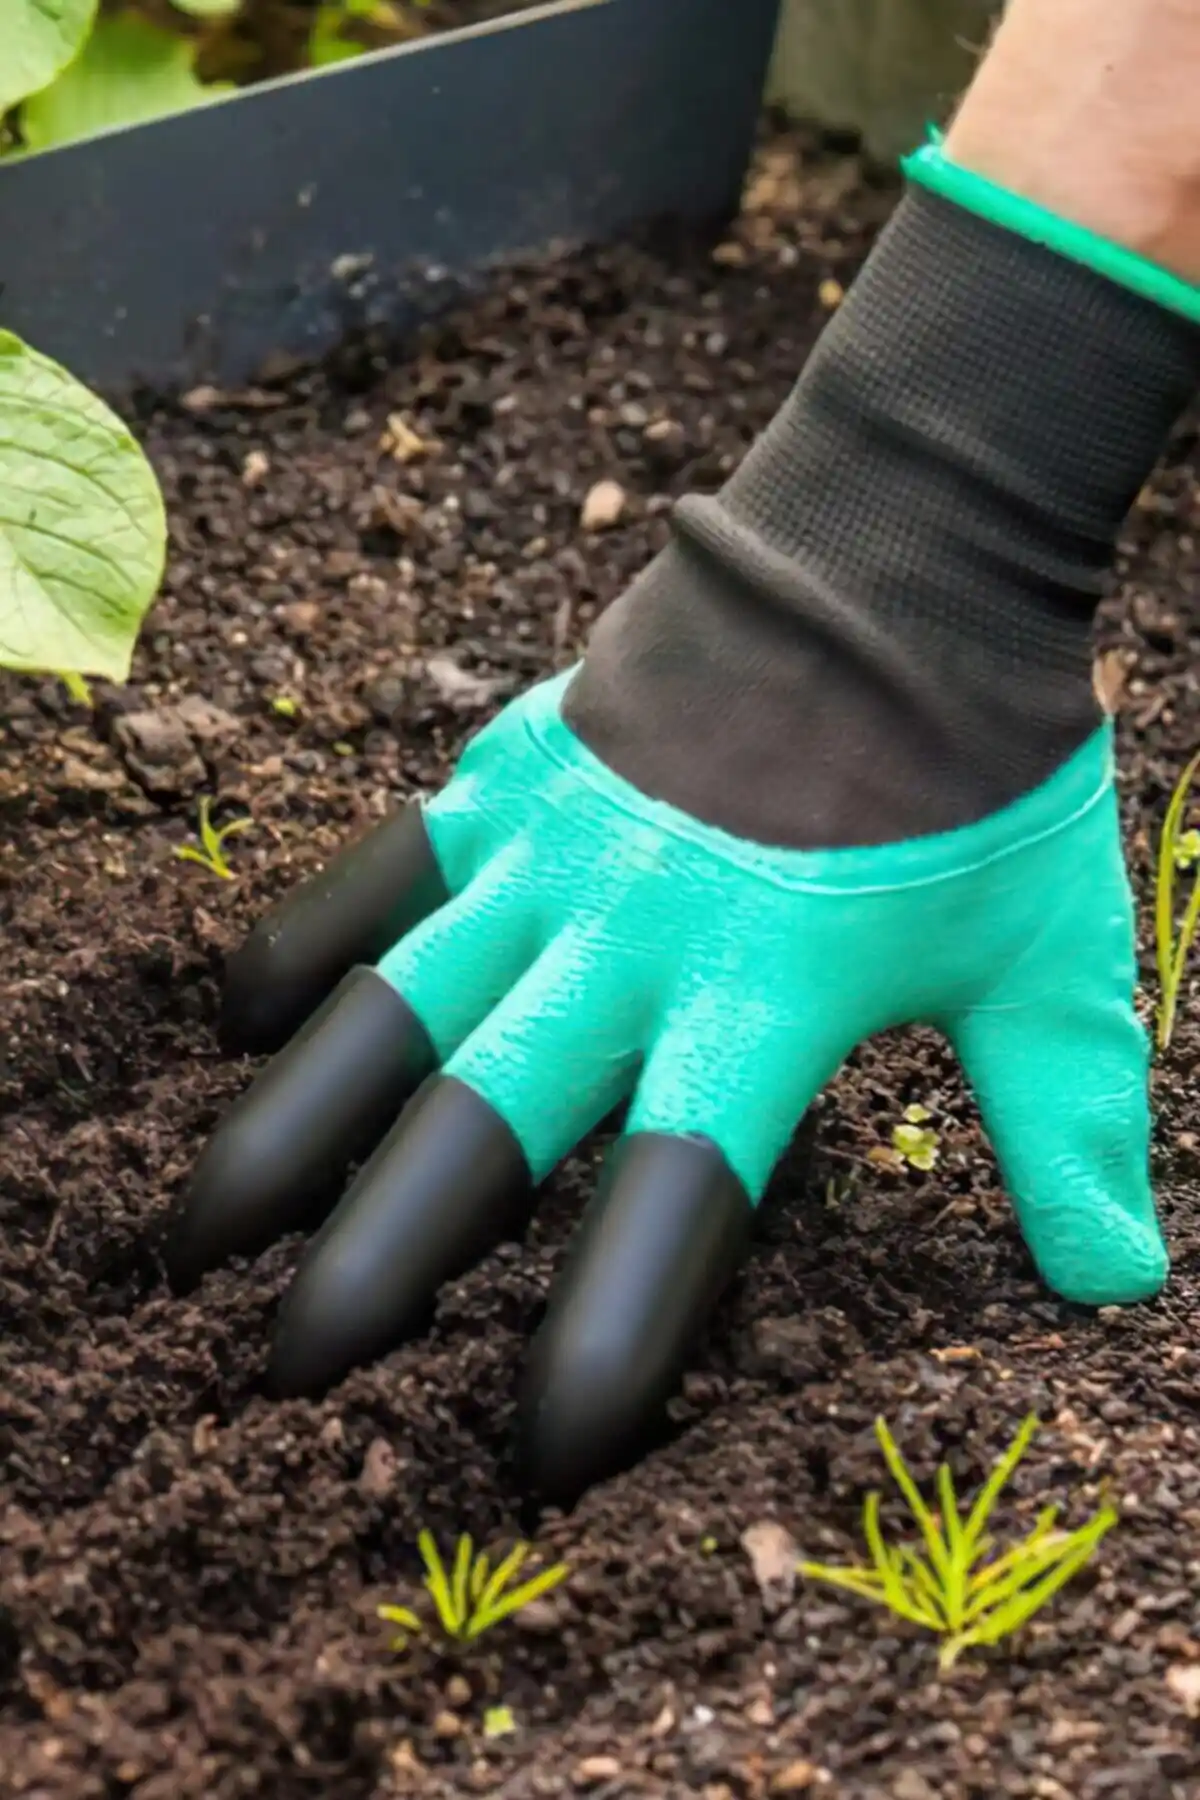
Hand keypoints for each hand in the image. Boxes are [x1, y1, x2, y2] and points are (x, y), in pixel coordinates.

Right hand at [164, 668, 1166, 1503]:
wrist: (900, 554)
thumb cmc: (982, 761)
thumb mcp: (1048, 949)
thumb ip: (1066, 1116)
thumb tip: (1115, 1281)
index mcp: (764, 994)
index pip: (676, 1194)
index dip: (609, 1331)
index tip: (545, 1450)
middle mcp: (629, 936)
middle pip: (484, 1116)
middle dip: (382, 1254)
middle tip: (294, 1370)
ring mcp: (550, 852)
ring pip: (394, 1003)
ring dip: (297, 1124)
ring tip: (205, 1234)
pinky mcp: (510, 776)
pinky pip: (381, 871)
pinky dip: (310, 946)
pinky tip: (246, 1025)